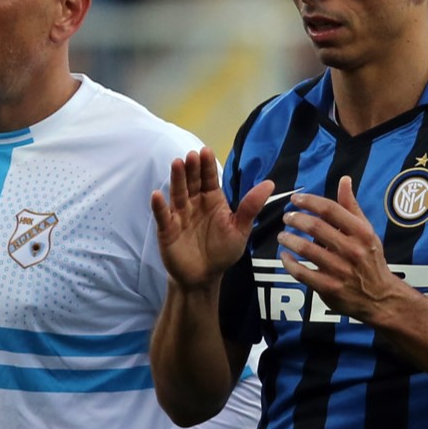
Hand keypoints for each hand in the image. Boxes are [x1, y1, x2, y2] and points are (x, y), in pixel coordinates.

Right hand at [150, 148, 273, 291]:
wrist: (203, 277)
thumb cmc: (222, 251)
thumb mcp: (240, 229)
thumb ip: (250, 207)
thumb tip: (270, 183)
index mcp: (212, 200)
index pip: (209, 179)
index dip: (207, 166)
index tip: (206, 151)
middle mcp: (194, 203)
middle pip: (192, 182)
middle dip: (192, 169)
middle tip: (192, 155)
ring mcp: (179, 215)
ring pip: (178, 194)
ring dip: (176, 179)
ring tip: (176, 164)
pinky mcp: (167, 229)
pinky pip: (163, 216)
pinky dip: (160, 206)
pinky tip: (157, 195)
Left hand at [277, 177, 407, 324]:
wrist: (381, 298)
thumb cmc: (370, 260)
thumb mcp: (367, 232)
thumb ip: (351, 207)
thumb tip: (344, 180)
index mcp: (361, 232)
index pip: (330, 209)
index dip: (309, 201)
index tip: (295, 199)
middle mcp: (352, 249)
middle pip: (315, 227)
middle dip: (295, 219)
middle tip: (286, 218)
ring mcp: (340, 270)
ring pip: (306, 249)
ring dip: (289, 240)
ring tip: (282, 236)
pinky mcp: (329, 288)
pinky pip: (302, 273)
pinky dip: (289, 263)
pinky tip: (284, 257)